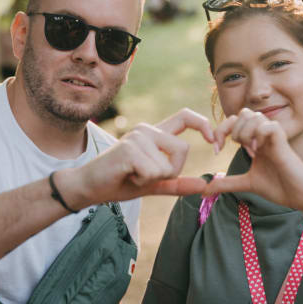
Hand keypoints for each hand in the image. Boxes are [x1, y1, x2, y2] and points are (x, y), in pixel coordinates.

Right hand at [59, 108, 215, 206]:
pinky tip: (126, 176)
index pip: (186, 117)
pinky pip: (153, 172)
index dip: (204, 125)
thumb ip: (177, 183)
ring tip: (132, 175)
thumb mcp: (153, 183)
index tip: (214, 143)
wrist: (88, 187)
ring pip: (167, 165)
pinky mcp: (129, 149)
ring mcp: (137, 137)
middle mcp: (147, 130)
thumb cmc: (119, 182)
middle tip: (146, 176)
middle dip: (171, 171)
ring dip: (152, 179)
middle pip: (182, 149)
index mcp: (155, 133)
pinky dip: (142, 182)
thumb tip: (205, 186)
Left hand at [204, 108, 302, 214]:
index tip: (216, 149)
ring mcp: (274, 137)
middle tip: (233, 148)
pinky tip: (260, 151)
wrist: (300, 197)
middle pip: (243, 112)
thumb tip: (204, 190)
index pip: (235, 121)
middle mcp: (263, 136)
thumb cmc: (279, 187)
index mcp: (255, 141)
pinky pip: (270, 126)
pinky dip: (260, 135)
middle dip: (232, 128)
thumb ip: (227, 183)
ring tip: (250, 150)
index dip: (221, 130)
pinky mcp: (284, 143)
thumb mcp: (247, 183)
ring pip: (255, 116)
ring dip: (245, 132)